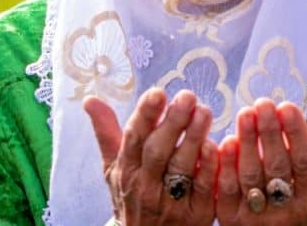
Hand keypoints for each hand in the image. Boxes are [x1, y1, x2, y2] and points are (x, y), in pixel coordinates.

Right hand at [84, 88, 218, 224]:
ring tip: (204, 112)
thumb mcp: (115, 168)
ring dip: (193, 138)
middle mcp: (146, 186)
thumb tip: (89, 99)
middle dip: (172, 123)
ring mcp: (171, 201)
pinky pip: (203, 188)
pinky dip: (209, 166)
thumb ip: (106, 133)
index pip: (133, 139)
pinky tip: (217, 145)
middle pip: (157, 152)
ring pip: (180, 168)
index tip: (157, 93)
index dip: (145, 115)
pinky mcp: (196, 213)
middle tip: (187, 97)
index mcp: (126, 170)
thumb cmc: (133, 195)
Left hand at [215, 98, 306, 224]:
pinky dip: (226, 166)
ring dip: (247, 142)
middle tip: (264, 102)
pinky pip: (226, 192)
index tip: (288, 106)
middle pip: (277, 166)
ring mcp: (255, 218)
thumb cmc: (306, 221)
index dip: (296, 134)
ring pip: (250, 176)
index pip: (305, 163)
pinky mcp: (229, 221)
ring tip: (247, 112)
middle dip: (269, 131)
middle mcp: (284, 213)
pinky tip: (225, 139)